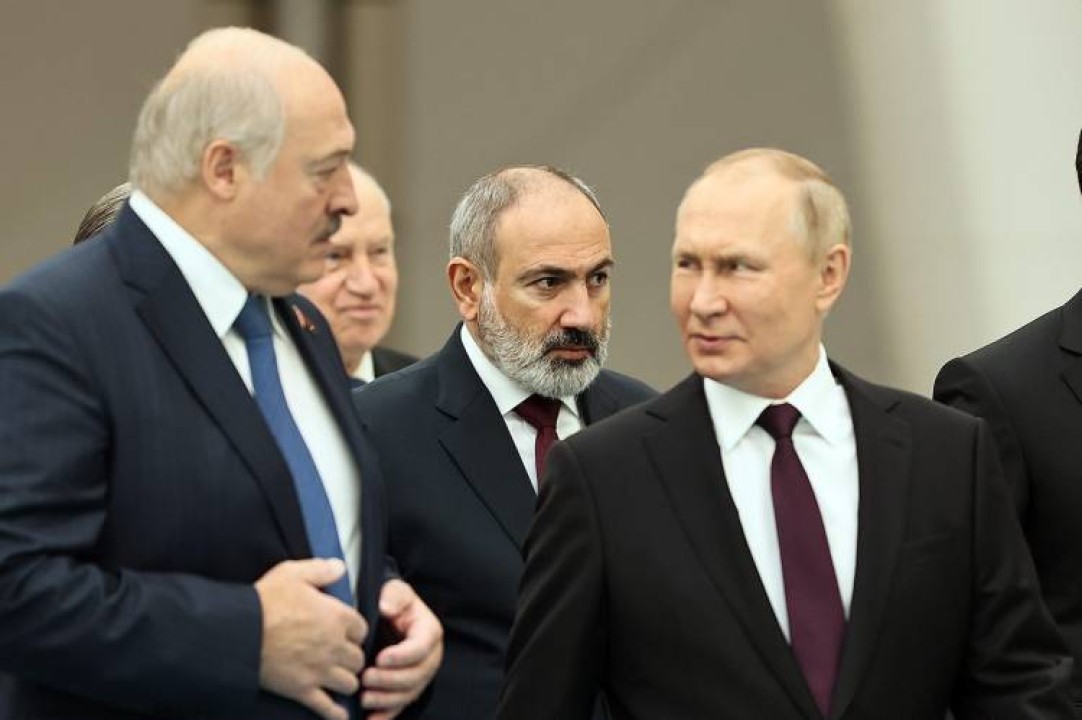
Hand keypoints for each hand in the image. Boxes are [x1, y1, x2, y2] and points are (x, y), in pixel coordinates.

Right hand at [256, 558, 368, 719]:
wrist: (239, 631)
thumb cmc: (265, 600)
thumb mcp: (294, 572)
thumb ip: (322, 569)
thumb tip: (340, 568)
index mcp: (336, 617)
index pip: (362, 628)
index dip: (354, 630)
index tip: (346, 632)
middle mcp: (334, 646)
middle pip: (359, 658)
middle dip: (352, 657)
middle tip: (341, 655)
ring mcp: (319, 670)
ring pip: (350, 682)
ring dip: (346, 680)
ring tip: (339, 677)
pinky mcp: (302, 690)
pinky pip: (327, 707)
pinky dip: (336, 712)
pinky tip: (341, 714)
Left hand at [361, 579, 443, 719]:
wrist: (391, 615)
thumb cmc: (393, 602)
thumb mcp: (396, 591)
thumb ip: (393, 596)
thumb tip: (385, 607)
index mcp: (429, 632)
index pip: (421, 647)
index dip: (402, 656)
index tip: (380, 658)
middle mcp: (430, 657)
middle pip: (416, 675)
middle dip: (391, 680)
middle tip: (366, 678)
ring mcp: (420, 675)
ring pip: (409, 694)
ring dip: (387, 700)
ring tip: (364, 698)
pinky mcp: (408, 689)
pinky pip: (400, 706)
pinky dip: (386, 715)